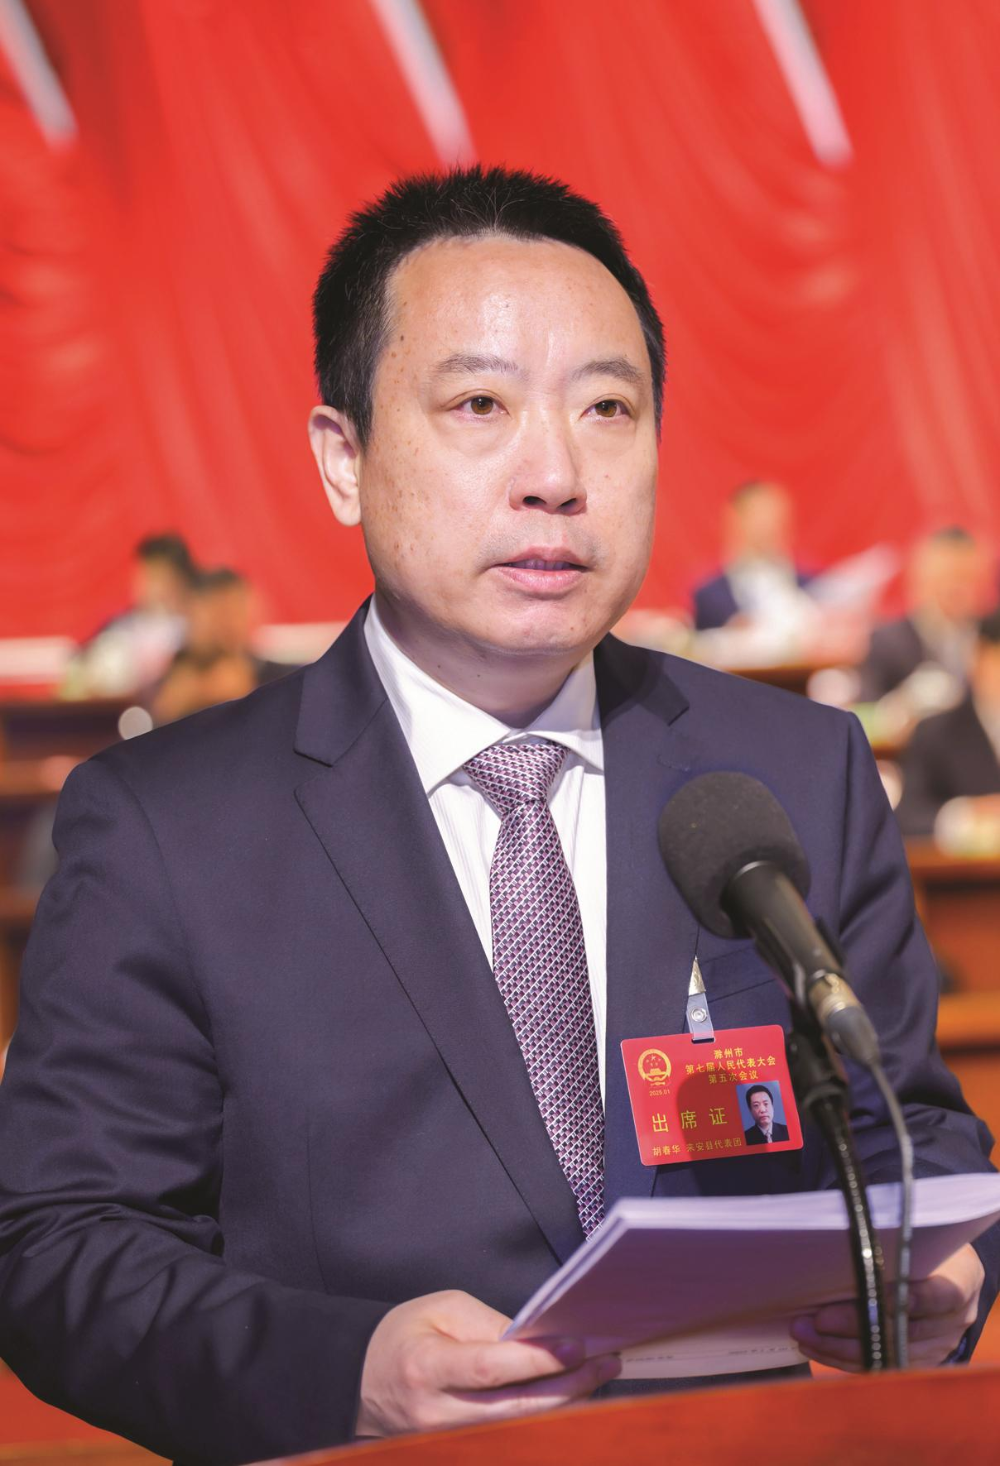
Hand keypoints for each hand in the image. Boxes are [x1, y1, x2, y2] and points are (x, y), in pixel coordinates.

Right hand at [355, 1289, 620, 1436]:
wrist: (361, 1382)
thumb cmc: (403, 1337)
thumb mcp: (441, 1310)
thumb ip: (490, 1325)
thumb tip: (540, 1342)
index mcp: (426, 1367)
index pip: (490, 1368)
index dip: (537, 1360)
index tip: (578, 1346)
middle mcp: (436, 1414)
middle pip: (515, 1409)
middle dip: (569, 1386)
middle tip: (607, 1361)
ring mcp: (446, 1443)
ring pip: (519, 1430)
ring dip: (565, 1404)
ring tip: (599, 1375)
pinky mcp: (459, 1453)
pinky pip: (510, 1438)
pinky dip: (544, 1419)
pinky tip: (570, 1397)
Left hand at [790, 1243, 984, 1370]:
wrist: (951, 1269)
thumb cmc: (923, 1243)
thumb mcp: (917, 1233)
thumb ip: (889, 1242)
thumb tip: (836, 1241)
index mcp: (960, 1279)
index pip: (935, 1295)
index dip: (898, 1299)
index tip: (860, 1295)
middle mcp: (956, 1318)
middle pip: (903, 1331)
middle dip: (853, 1327)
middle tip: (813, 1320)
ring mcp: (942, 1343)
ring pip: (889, 1355)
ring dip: (841, 1349)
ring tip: (805, 1335)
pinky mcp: (925, 1360)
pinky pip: (884, 1366)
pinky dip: (848, 1359)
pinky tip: (819, 1348)